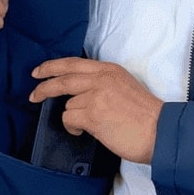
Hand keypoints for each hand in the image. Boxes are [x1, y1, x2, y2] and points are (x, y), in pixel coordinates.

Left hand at [30, 58, 162, 163]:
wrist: (159, 131)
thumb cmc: (145, 115)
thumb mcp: (125, 86)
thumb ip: (103, 83)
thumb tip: (79, 93)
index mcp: (110, 70)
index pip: (73, 63)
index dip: (52, 67)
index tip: (39, 72)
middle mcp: (101, 79)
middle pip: (62, 78)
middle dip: (44, 86)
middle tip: (34, 94)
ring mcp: (96, 96)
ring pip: (67, 104)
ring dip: (72, 116)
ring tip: (87, 126)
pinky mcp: (93, 114)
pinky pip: (69, 118)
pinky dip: (73, 127)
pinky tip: (84, 131)